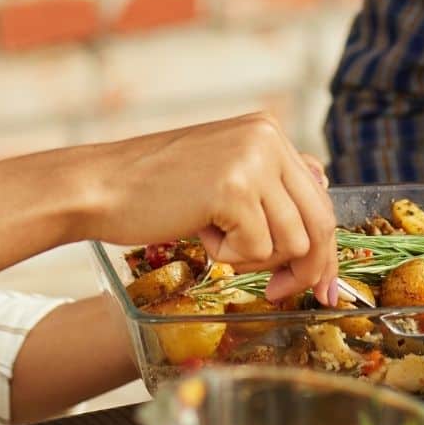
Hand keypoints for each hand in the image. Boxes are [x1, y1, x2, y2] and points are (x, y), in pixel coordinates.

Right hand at [80, 112, 337, 304]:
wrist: (99, 186)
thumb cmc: (156, 190)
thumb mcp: (224, 175)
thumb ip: (271, 188)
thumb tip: (317, 227)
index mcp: (268, 132)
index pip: (319, 198)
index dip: (324, 247)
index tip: (321, 283)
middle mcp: (268, 138)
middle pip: (320, 221)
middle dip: (308, 268)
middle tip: (279, 292)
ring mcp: (253, 160)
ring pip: (294, 241)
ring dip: (255, 259)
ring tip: (216, 240)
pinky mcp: (235, 188)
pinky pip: (258, 249)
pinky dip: (229, 257)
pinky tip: (199, 233)